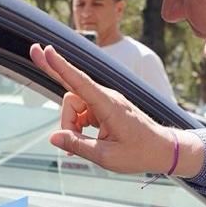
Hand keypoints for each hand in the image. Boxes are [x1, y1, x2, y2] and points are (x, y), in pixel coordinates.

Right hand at [29, 43, 202, 176]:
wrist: (164, 150)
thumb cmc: (140, 153)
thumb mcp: (107, 156)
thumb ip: (78, 145)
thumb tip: (53, 137)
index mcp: (109, 105)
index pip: (80, 82)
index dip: (60, 66)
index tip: (47, 50)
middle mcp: (107, 97)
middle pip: (71, 95)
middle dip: (61, 103)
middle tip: (41, 72)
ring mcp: (106, 102)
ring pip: (75, 106)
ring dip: (72, 125)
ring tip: (80, 147)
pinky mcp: (105, 108)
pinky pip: (82, 112)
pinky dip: (78, 126)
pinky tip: (82, 142)